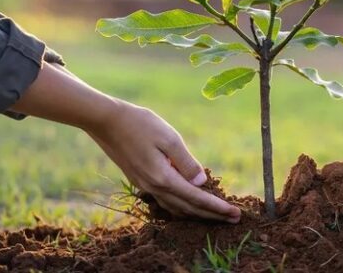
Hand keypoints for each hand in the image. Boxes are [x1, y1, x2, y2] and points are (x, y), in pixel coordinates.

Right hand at [86, 100, 240, 222]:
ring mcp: (145, 186)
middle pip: (189, 209)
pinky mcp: (140, 181)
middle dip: (213, 215)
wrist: (107, 122)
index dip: (218, 208)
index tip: (236, 214)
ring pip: (176, 208)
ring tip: (216, 215)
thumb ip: (186, 162)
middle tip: (234, 219)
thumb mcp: (169, 138)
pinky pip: (166, 202)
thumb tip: (202, 182)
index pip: (197, 199)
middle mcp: (154, 187)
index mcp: (164, 178)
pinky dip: (182, 207)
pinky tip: (189, 204)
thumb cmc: (140, 124)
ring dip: (198, 214)